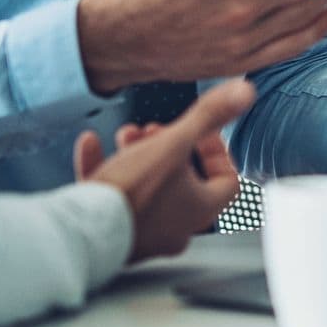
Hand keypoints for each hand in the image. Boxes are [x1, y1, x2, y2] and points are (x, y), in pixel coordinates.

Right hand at [81, 79, 254, 261]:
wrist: (82, 232)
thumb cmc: (132, 192)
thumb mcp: (173, 144)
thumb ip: (207, 117)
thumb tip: (244, 91)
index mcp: (200, 209)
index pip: (227, 181)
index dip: (217, 151)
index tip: (199, 132)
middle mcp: (176, 227)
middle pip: (183, 181)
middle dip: (169, 147)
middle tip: (155, 129)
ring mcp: (144, 234)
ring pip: (148, 187)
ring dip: (138, 155)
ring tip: (126, 134)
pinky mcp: (111, 235)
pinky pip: (113, 198)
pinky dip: (103, 170)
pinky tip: (90, 144)